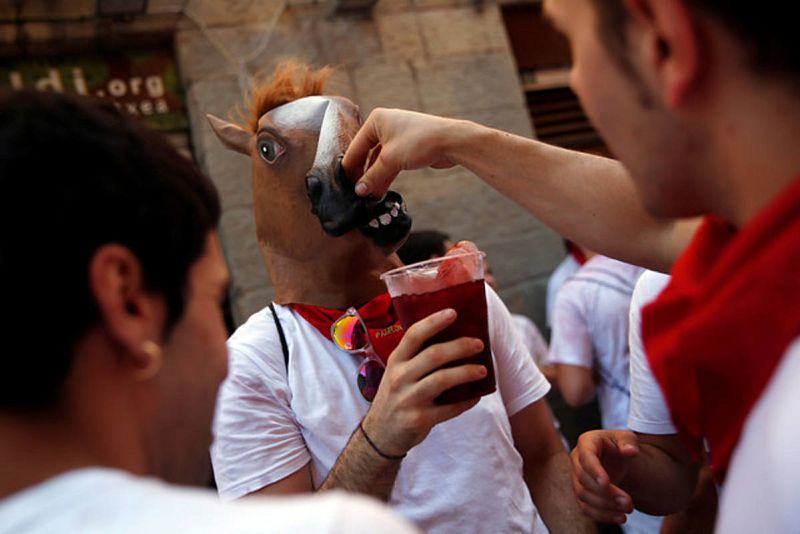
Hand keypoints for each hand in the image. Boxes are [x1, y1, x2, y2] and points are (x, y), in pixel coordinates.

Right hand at [342, 108, 462, 198]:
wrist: (452, 141)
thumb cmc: (420, 141)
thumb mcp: (391, 160)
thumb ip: (373, 177)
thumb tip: (360, 191)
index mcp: (376, 120)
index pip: (356, 147)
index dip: (350, 169)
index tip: (345, 186)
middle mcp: (385, 126)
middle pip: (367, 154)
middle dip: (364, 175)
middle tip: (357, 194)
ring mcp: (397, 136)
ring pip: (380, 161)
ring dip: (375, 178)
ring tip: (368, 197)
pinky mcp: (407, 148)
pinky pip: (391, 163)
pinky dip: (386, 176)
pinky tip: (380, 191)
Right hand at [361, 308, 486, 456]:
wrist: (379, 434)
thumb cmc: (396, 396)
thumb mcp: (397, 373)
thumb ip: (417, 358)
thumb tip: (455, 339)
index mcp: (396, 361)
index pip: (414, 335)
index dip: (434, 322)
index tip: (453, 312)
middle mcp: (399, 377)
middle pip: (433, 355)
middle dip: (459, 347)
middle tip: (479, 344)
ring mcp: (408, 399)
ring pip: (442, 380)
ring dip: (466, 372)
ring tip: (483, 370)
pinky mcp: (419, 420)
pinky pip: (449, 409)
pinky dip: (466, 401)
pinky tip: (476, 396)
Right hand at [570, 429, 639, 523]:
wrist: (617, 458)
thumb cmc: (620, 445)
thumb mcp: (627, 438)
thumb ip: (628, 442)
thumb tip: (630, 451)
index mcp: (586, 442)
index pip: (586, 457)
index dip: (594, 470)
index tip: (606, 483)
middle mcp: (577, 459)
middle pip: (583, 479)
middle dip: (605, 493)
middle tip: (628, 502)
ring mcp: (576, 478)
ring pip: (583, 495)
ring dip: (606, 505)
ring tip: (628, 508)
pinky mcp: (581, 493)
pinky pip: (586, 508)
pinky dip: (602, 515)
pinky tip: (620, 517)